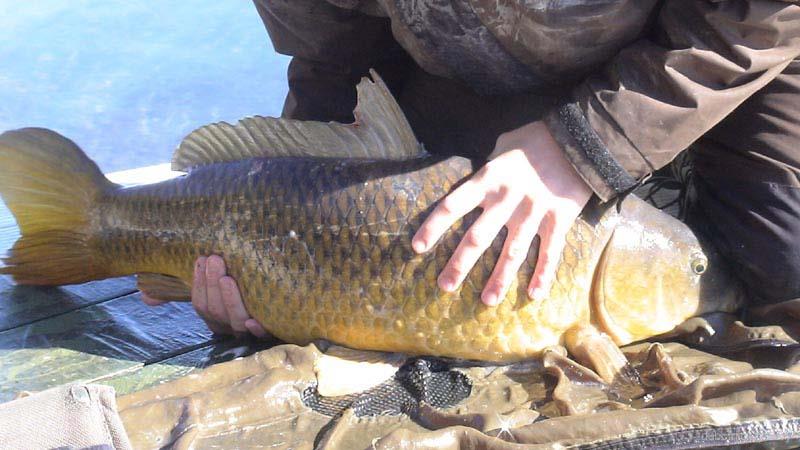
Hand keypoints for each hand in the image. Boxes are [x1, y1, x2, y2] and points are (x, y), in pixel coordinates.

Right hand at [141, 255, 268, 337]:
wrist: (288, 305)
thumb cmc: (243, 292)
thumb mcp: (214, 289)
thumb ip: (183, 290)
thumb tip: (144, 296)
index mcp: (217, 318)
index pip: (201, 306)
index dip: (198, 285)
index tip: (200, 260)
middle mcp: (233, 327)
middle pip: (217, 312)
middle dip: (212, 286)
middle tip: (215, 259)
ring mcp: (253, 332)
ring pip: (237, 321)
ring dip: (230, 300)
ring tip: (228, 277)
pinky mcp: (277, 332)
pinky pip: (266, 335)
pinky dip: (258, 328)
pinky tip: (256, 320)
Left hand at [412, 121, 592, 305]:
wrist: (580, 139)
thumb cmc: (535, 139)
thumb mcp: (503, 146)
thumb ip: (486, 167)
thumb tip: (472, 181)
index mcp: (489, 179)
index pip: (453, 205)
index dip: (433, 227)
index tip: (417, 247)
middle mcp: (507, 199)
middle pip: (478, 238)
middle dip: (460, 264)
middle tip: (444, 286)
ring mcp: (534, 212)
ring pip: (512, 252)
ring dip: (499, 279)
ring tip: (486, 301)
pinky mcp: (559, 220)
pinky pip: (550, 252)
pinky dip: (543, 275)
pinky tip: (534, 295)